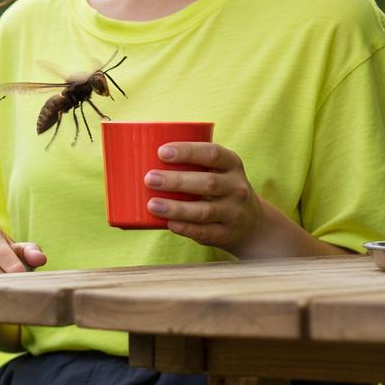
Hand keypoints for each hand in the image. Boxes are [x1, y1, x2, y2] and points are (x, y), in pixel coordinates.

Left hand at [144, 142, 264, 254]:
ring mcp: (233, 212)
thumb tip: (133, 161)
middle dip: (176, 181)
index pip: (213, 153)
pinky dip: (185, 228)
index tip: (161, 152)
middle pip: (207, 183)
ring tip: (151, 204)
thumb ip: (187, 164)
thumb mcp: (215, 171)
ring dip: (176, 208)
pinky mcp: (225, 233)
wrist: (251, 223)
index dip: (188, 151)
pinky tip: (168, 224)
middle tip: (149, 178)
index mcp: (231, 164)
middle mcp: (236, 187)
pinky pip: (204, 231)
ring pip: (204, 210)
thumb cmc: (217, 189)